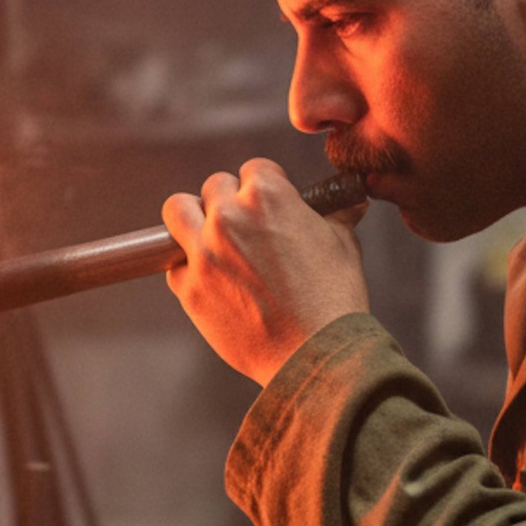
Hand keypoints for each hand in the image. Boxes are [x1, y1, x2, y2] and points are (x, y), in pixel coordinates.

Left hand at [162, 159, 370, 385]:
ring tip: (210, 238)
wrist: (314, 355)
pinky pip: (174, 264)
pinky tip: (214, 282)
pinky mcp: (189, 288)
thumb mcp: (344, 245)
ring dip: (192, 219)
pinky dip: (190, 269)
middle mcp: (228, 216)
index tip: (270, 207)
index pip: (253, 169)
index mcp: (268, 195)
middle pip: (213, 186)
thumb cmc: (335, 300)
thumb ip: (337, 215)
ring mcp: (203, 252)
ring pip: (177, 211)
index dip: (264, 187)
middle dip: (229, 202)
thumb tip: (350, 199)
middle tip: (244, 228)